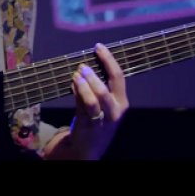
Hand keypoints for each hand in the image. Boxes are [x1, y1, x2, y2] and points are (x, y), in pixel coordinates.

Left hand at [42, 43, 127, 159]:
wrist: (90, 147)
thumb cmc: (97, 121)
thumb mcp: (104, 104)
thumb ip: (97, 87)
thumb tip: (85, 66)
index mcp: (122, 102)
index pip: (118, 77)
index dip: (109, 60)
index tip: (98, 47)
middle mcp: (115, 111)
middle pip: (106, 89)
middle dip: (94, 76)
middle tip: (83, 66)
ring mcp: (103, 120)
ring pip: (94, 100)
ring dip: (84, 86)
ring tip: (76, 75)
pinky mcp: (89, 126)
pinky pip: (83, 108)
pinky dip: (77, 95)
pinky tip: (72, 85)